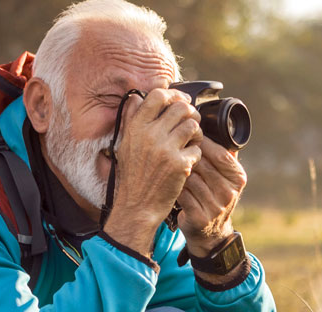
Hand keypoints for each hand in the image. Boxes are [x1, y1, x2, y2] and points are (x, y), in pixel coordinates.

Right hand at [104, 88, 203, 255]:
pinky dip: (196, 154)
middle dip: (190, 113)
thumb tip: (137, 97)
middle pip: (181, 107)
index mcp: (136, 127)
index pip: (158, 95)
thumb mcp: (124, 144)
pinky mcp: (180, 164)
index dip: (174, 94)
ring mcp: (166, 149)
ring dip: (196, 133)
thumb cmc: (132, 176)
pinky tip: (188, 161)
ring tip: (191, 142)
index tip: (180, 101)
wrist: (137, 206)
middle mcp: (150, 135)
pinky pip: (197, 148)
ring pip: (193, 126)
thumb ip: (130, 119)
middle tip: (191, 122)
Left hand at [176, 137, 246, 256]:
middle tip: (173, 147)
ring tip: (168, 163)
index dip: (203, 143)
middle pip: (203, 164)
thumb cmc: (214, 197)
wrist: (211, 234)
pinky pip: (182, 193)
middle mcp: (229, 193)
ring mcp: (215, 207)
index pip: (220, 154)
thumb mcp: (225, 178)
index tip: (189, 135)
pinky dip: (173, 185)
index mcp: (238, 178)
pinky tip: (167, 181)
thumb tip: (218, 125)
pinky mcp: (199, 217)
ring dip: (178, 169)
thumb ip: (224, 155)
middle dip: (187, 154)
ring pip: (190, 178)